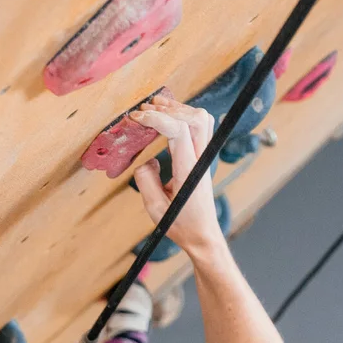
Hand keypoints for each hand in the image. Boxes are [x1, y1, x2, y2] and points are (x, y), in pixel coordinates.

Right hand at [131, 94, 225, 254]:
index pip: (179, 130)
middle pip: (195, 118)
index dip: (157, 118)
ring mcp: (205, 157)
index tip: (137, 118)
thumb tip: (146, 160)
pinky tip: (167, 117)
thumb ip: (146, 180)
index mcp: (189, 171)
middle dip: (168, 108)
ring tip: (154, 107)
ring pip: (201, 119)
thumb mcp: (155, 208)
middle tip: (144, 110)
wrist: (203, 234)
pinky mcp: (203, 157)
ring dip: (178, 109)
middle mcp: (200, 160)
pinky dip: (184, 116)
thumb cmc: (181, 224)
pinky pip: (200, 127)